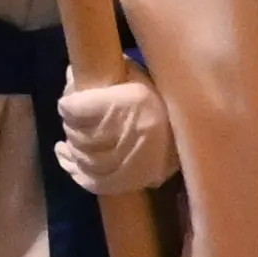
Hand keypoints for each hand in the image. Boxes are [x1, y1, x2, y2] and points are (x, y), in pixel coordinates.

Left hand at [54, 75, 177, 199]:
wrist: (193, 133)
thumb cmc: (158, 100)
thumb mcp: (135, 77)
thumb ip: (105, 75)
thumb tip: (72, 76)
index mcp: (133, 101)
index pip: (80, 110)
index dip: (69, 107)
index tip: (67, 104)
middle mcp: (132, 132)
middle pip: (82, 135)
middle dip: (71, 128)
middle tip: (71, 122)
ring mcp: (132, 162)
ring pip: (86, 159)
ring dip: (73, 148)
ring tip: (70, 138)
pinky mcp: (132, 181)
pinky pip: (94, 181)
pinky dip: (74, 169)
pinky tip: (64, 155)